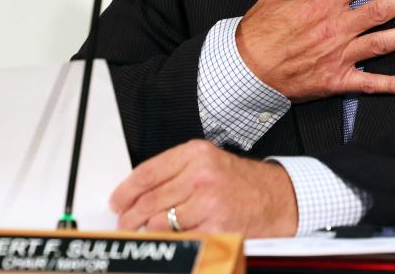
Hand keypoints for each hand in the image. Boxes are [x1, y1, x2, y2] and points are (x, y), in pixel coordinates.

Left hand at [110, 140, 296, 235]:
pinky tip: (172, 238)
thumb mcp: (208, 162)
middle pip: (150, 200)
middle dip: (131, 216)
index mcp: (196, 154)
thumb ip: (175, 172)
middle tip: (125, 223)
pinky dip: (172, 241)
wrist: (277, 197)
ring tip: (147, 231)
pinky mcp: (216, 226)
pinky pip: (181, 238)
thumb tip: (138, 192)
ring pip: (161, 222)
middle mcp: (202, 174)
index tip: (117, 201)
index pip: (148, 172)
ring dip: (150, 231)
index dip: (125, 190)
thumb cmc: (241, 182)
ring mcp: (209, 202)